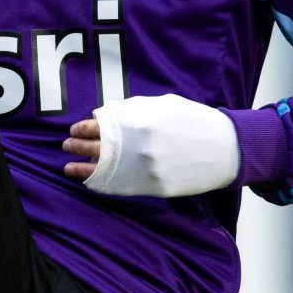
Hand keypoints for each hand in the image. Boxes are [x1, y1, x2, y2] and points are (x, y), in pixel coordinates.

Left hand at [60, 94, 241, 197]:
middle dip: (78, 147)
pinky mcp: (155, 188)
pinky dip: (103, 183)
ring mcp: (147, 170)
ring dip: (83, 168)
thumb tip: (105, 116)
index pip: (100, 126)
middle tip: (67, 146)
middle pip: (98, 149)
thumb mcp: (162, 105)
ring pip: (105, 171)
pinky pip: (122, 187)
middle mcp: (140, 147)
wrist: (225, 148)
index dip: (83, 129)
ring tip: (69, 167)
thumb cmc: (193, 121)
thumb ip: (132, 109)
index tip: (74, 129)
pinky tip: (90, 181)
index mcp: (141, 122)